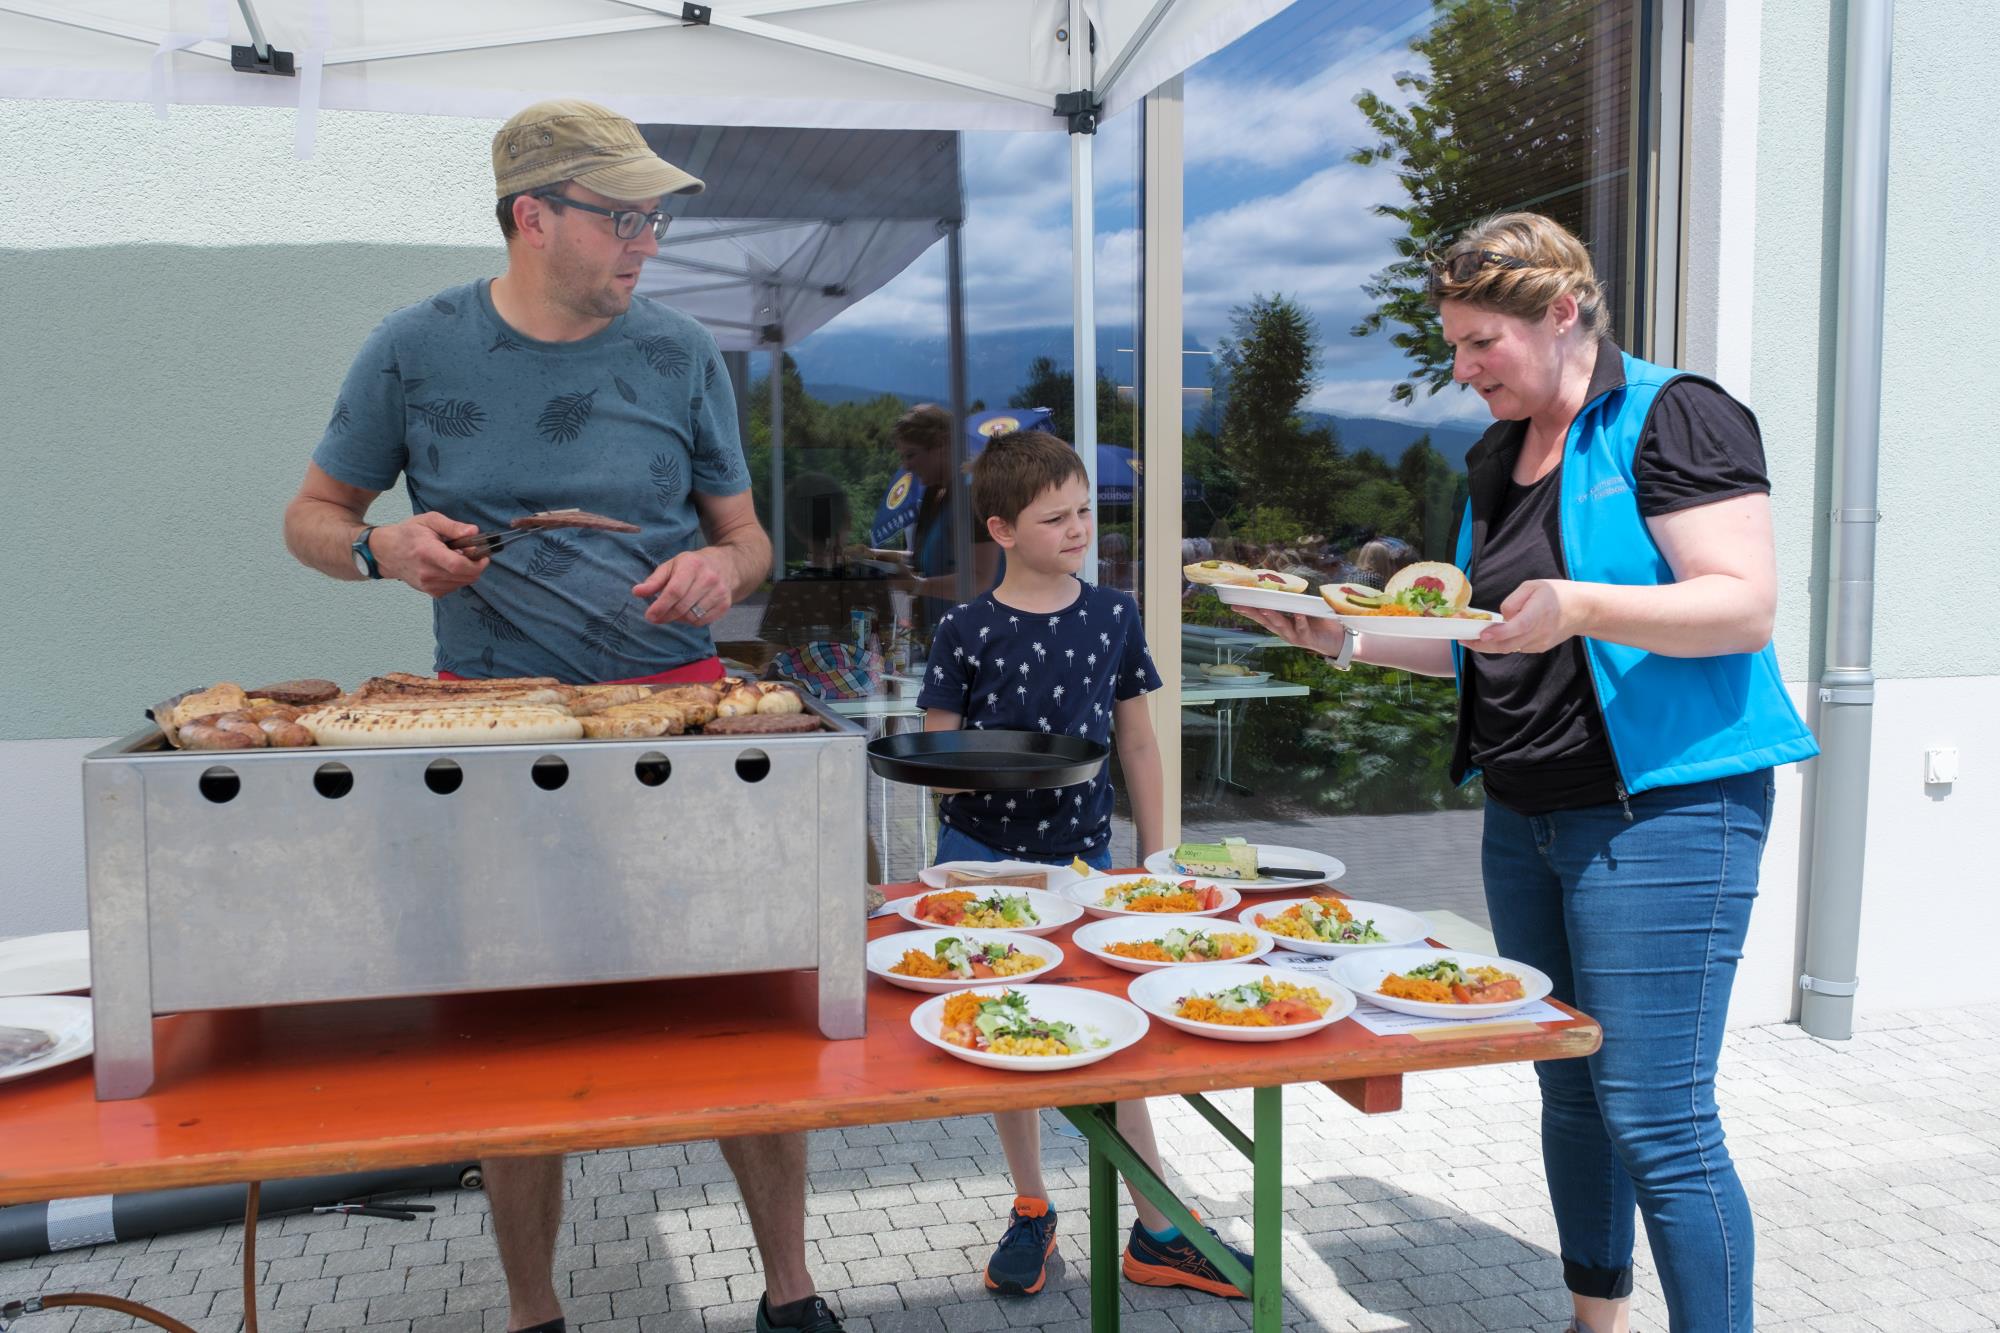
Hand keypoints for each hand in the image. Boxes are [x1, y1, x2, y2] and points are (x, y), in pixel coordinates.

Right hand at [371, 513, 488, 596]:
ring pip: (462, 583)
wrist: (386, 551)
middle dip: (476, 565)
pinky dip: (458, 577)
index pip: (458, 565)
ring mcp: (428, 585)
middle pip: (465, 576)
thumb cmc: (408, 534)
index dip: (477, 562)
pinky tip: (449, 566)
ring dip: (467, 571)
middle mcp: (427, 573)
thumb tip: (473, 531)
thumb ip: (452, 526)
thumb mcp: (429, 521)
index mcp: (427, 553)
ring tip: (455, 557)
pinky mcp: (430, 592)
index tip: (483, 555)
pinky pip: (454, 587)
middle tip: (470, 553)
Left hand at [634, 548, 731, 626]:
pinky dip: (691, 621)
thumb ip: (654, 580)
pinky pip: (703, 621)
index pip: (674, 591)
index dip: (660, 606)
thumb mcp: (672, 566)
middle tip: (656, 618)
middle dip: (666, 616)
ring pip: (692, 617)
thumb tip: (637, 592)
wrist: (726, 564)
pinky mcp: (725, 604)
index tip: (649, 615)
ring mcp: (719, 592)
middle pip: (682, 607)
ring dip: (678, 619)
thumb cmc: (693, 565)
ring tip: (673, 612)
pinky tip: (687, 613)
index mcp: (692, 565)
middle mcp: (709, 578)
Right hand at [1233, 606, 1349, 657]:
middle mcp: (1284, 632)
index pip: (1261, 616)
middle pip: (1265, 621)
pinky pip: (1302, 628)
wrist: (1337, 640)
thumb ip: (1293, 601)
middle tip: (1240, 605)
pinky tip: (1297, 614)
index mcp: (1281, 624)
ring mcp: (1295, 636)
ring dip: (1272, 616)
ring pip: (1281, 626)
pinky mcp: (1308, 638)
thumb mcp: (1303, 609)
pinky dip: (1300, 621)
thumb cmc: (1319, 623)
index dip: (1248, 610)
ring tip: (1264, 607)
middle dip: (1252, 613)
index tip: (1234, 603)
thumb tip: (1284, 585)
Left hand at [1467, 578, 1589, 654]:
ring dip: (1489, 646)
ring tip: (1470, 639)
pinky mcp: (1539, 648)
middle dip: (1483, 645)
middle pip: (1508, 644)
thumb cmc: (1557, 594)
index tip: (1482, 635)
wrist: (1582, 610)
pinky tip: (1492, 637)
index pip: (1518, 626)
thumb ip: (1513, 601)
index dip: (1499, 633)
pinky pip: (1516, 647)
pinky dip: (1503, 644)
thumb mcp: (1533, 586)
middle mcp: (1540, 631)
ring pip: (1509, 648)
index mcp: (1539, 612)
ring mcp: (1540, 643)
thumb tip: (1501, 617)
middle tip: (1463, 640)